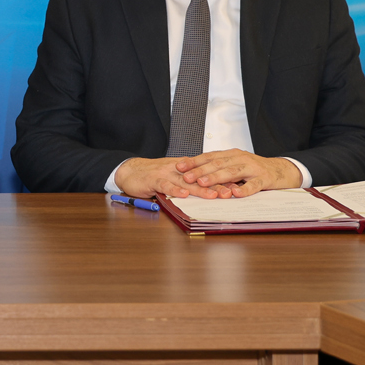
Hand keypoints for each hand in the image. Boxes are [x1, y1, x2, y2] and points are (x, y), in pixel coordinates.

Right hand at [113, 157, 238, 201]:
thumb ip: (188, 183)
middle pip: (199, 177)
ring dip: (200, 189)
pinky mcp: (153, 179)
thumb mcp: (172, 178)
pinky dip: (174, 190)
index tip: (235, 186)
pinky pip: (165, 185)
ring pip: (185, 181)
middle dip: (215, 185)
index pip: (205, 173)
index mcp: (183, 168)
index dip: (219, 180)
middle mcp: (177, 169)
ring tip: (213, 195)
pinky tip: (184, 194)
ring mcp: (165, 174)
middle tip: (230, 192)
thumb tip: (208, 190)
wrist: (129, 171)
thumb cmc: (152, 176)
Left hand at [172, 150, 302, 196]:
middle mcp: (240, 158)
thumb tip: (195, 174)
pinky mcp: (265, 179)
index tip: (179, 166)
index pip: (210, 156)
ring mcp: (253, 168)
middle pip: (218, 164)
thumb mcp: (236, 165)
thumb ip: (219, 168)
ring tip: (203, 183)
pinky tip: (236, 193)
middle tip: (186, 176)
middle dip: (200, 170)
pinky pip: (254, 185)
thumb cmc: (255, 169)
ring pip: (232, 172)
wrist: (282, 170)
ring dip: (216, 178)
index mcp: (232, 155)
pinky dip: (245, 189)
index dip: (194, 161)